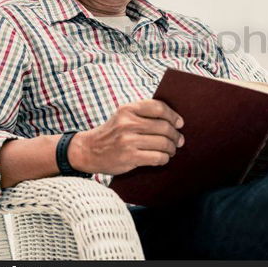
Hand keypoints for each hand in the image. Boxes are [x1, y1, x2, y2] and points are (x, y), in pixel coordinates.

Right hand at [67, 99, 183, 174]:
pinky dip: (164, 158)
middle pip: (164, 127)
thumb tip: (173, 119)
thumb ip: (142, 114)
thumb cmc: (111, 133)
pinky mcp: (130, 157)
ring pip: (163, 143)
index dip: (173, 115)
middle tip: (179, 140)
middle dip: (176, 135)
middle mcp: (128, 123)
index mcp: (127, 109)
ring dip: (171, 148)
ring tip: (172, 150)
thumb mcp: (122, 116)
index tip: (180, 122)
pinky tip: (163, 158)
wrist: (87, 150)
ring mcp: (128, 141)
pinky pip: (157, 157)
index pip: (158, 108)